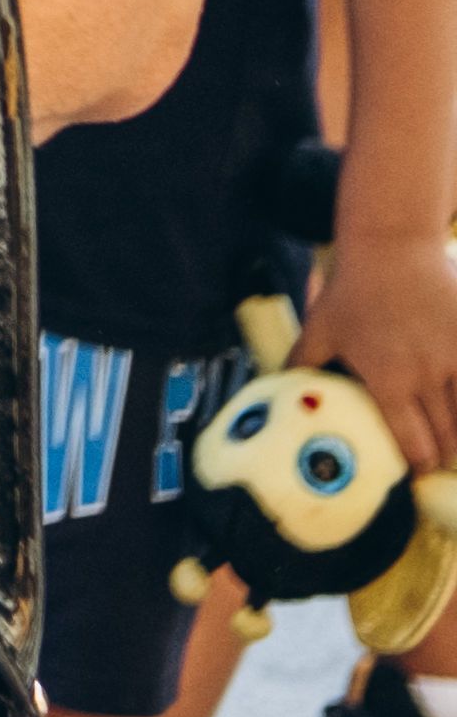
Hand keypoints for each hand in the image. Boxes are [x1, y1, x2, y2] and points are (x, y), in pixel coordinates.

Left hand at [306, 228, 456, 480]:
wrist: (391, 244)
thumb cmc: (353, 288)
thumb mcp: (321, 327)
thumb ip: (303, 362)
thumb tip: (277, 384)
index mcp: (388, 383)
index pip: (411, 443)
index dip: (418, 465)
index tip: (419, 472)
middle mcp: (425, 377)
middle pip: (446, 437)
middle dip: (445, 456)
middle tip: (443, 465)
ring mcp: (454, 358)